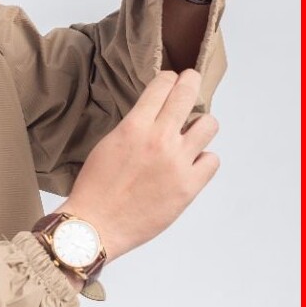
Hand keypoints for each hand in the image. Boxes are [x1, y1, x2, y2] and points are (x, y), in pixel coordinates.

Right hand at [56, 69, 220, 263]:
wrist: (94, 226)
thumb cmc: (94, 191)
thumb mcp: (107, 147)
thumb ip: (133, 130)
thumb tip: (153, 120)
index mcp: (134, 128)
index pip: (163, 86)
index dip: (169, 79)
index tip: (171, 80)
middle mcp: (159, 140)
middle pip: (188, 94)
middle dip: (191, 82)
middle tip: (192, 80)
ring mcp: (177, 163)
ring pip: (209, 125)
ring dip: (201, 126)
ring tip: (191, 136)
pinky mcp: (188, 186)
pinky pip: (212, 160)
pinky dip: (203, 161)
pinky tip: (189, 166)